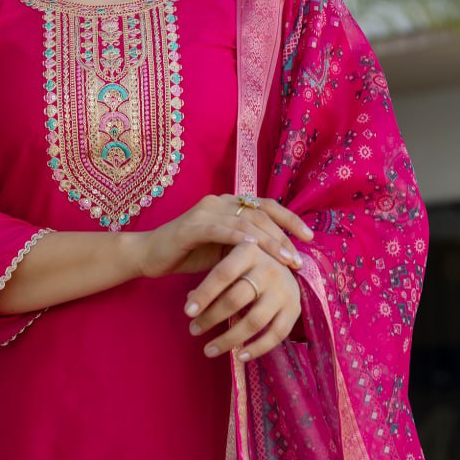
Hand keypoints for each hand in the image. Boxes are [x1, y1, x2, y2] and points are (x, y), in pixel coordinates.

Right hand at [136, 194, 312, 279]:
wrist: (150, 256)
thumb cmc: (188, 254)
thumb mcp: (224, 250)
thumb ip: (246, 247)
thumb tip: (279, 258)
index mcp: (228, 204)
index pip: (265, 205)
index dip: (288, 218)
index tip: (309, 237)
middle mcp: (218, 201)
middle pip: (259, 213)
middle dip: (283, 235)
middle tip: (299, 257)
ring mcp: (205, 211)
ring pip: (245, 221)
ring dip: (269, 241)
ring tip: (286, 258)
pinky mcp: (192, 226)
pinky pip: (221, 229)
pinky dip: (240, 238)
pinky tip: (254, 249)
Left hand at [184, 239, 301, 361]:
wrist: (287, 263)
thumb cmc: (248, 264)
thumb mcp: (231, 260)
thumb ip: (212, 279)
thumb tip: (190, 302)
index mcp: (250, 250)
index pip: (223, 273)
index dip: (204, 293)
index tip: (187, 311)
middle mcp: (269, 268)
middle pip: (236, 298)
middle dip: (211, 317)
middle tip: (193, 330)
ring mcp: (284, 290)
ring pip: (254, 321)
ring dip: (229, 339)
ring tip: (208, 349)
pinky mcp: (295, 309)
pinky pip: (275, 335)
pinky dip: (256, 349)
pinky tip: (238, 356)